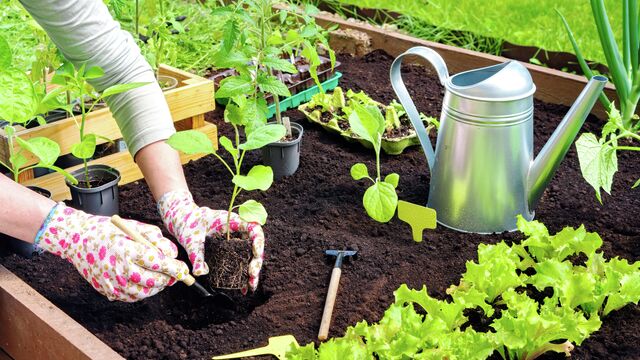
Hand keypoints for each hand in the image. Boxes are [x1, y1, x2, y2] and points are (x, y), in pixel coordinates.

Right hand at [35, 203, 189, 301]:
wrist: (78, 240)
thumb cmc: (112, 231)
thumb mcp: (137, 228)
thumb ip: (157, 240)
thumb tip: (173, 255)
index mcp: (127, 251)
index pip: (157, 264)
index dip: (174, 269)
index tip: (184, 270)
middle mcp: (119, 269)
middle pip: (152, 281)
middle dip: (167, 279)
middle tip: (175, 275)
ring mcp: (112, 283)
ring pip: (143, 292)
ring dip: (155, 286)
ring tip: (160, 277)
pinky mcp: (107, 291)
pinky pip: (131, 297)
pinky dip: (141, 291)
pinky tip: (143, 281)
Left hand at [158, 190, 264, 292]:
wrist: (185, 221)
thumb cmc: (189, 225)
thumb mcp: (191, 240)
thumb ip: (196, 254)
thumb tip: (200, 272)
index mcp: (232, 221)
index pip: (253, 227)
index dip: (258, 241)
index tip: (256, 254)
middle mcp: (238, 230)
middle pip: (255, 244)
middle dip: (256, 261)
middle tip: (252, 276)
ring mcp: (236, 239)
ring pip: (250, 254)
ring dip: (252, 270)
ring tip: (250, 286)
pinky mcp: (231, 249)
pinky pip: (241, 259)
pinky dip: (243, 272)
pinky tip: (244, 286)